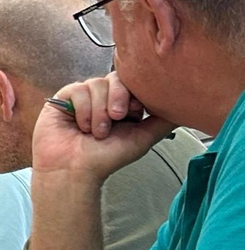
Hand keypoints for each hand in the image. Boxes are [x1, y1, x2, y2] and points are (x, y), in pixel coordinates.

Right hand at [32, 72, 175, 181]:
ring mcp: (82, 98)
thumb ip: (163, 122)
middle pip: (116, 78)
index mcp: (122, 105)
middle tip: (117, 118)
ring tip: (97, 131)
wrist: (75, 170)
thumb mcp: (142, 139)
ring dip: (99, 110)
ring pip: (96, 84)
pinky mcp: (63, 99)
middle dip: (118, 98)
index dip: (134, 94)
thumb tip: (187, 107)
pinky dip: (83, 109)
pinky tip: (81, 126)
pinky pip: (77, 89)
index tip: (136, 113)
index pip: (132, 83)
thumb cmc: (105, 159)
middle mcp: (102, 99)